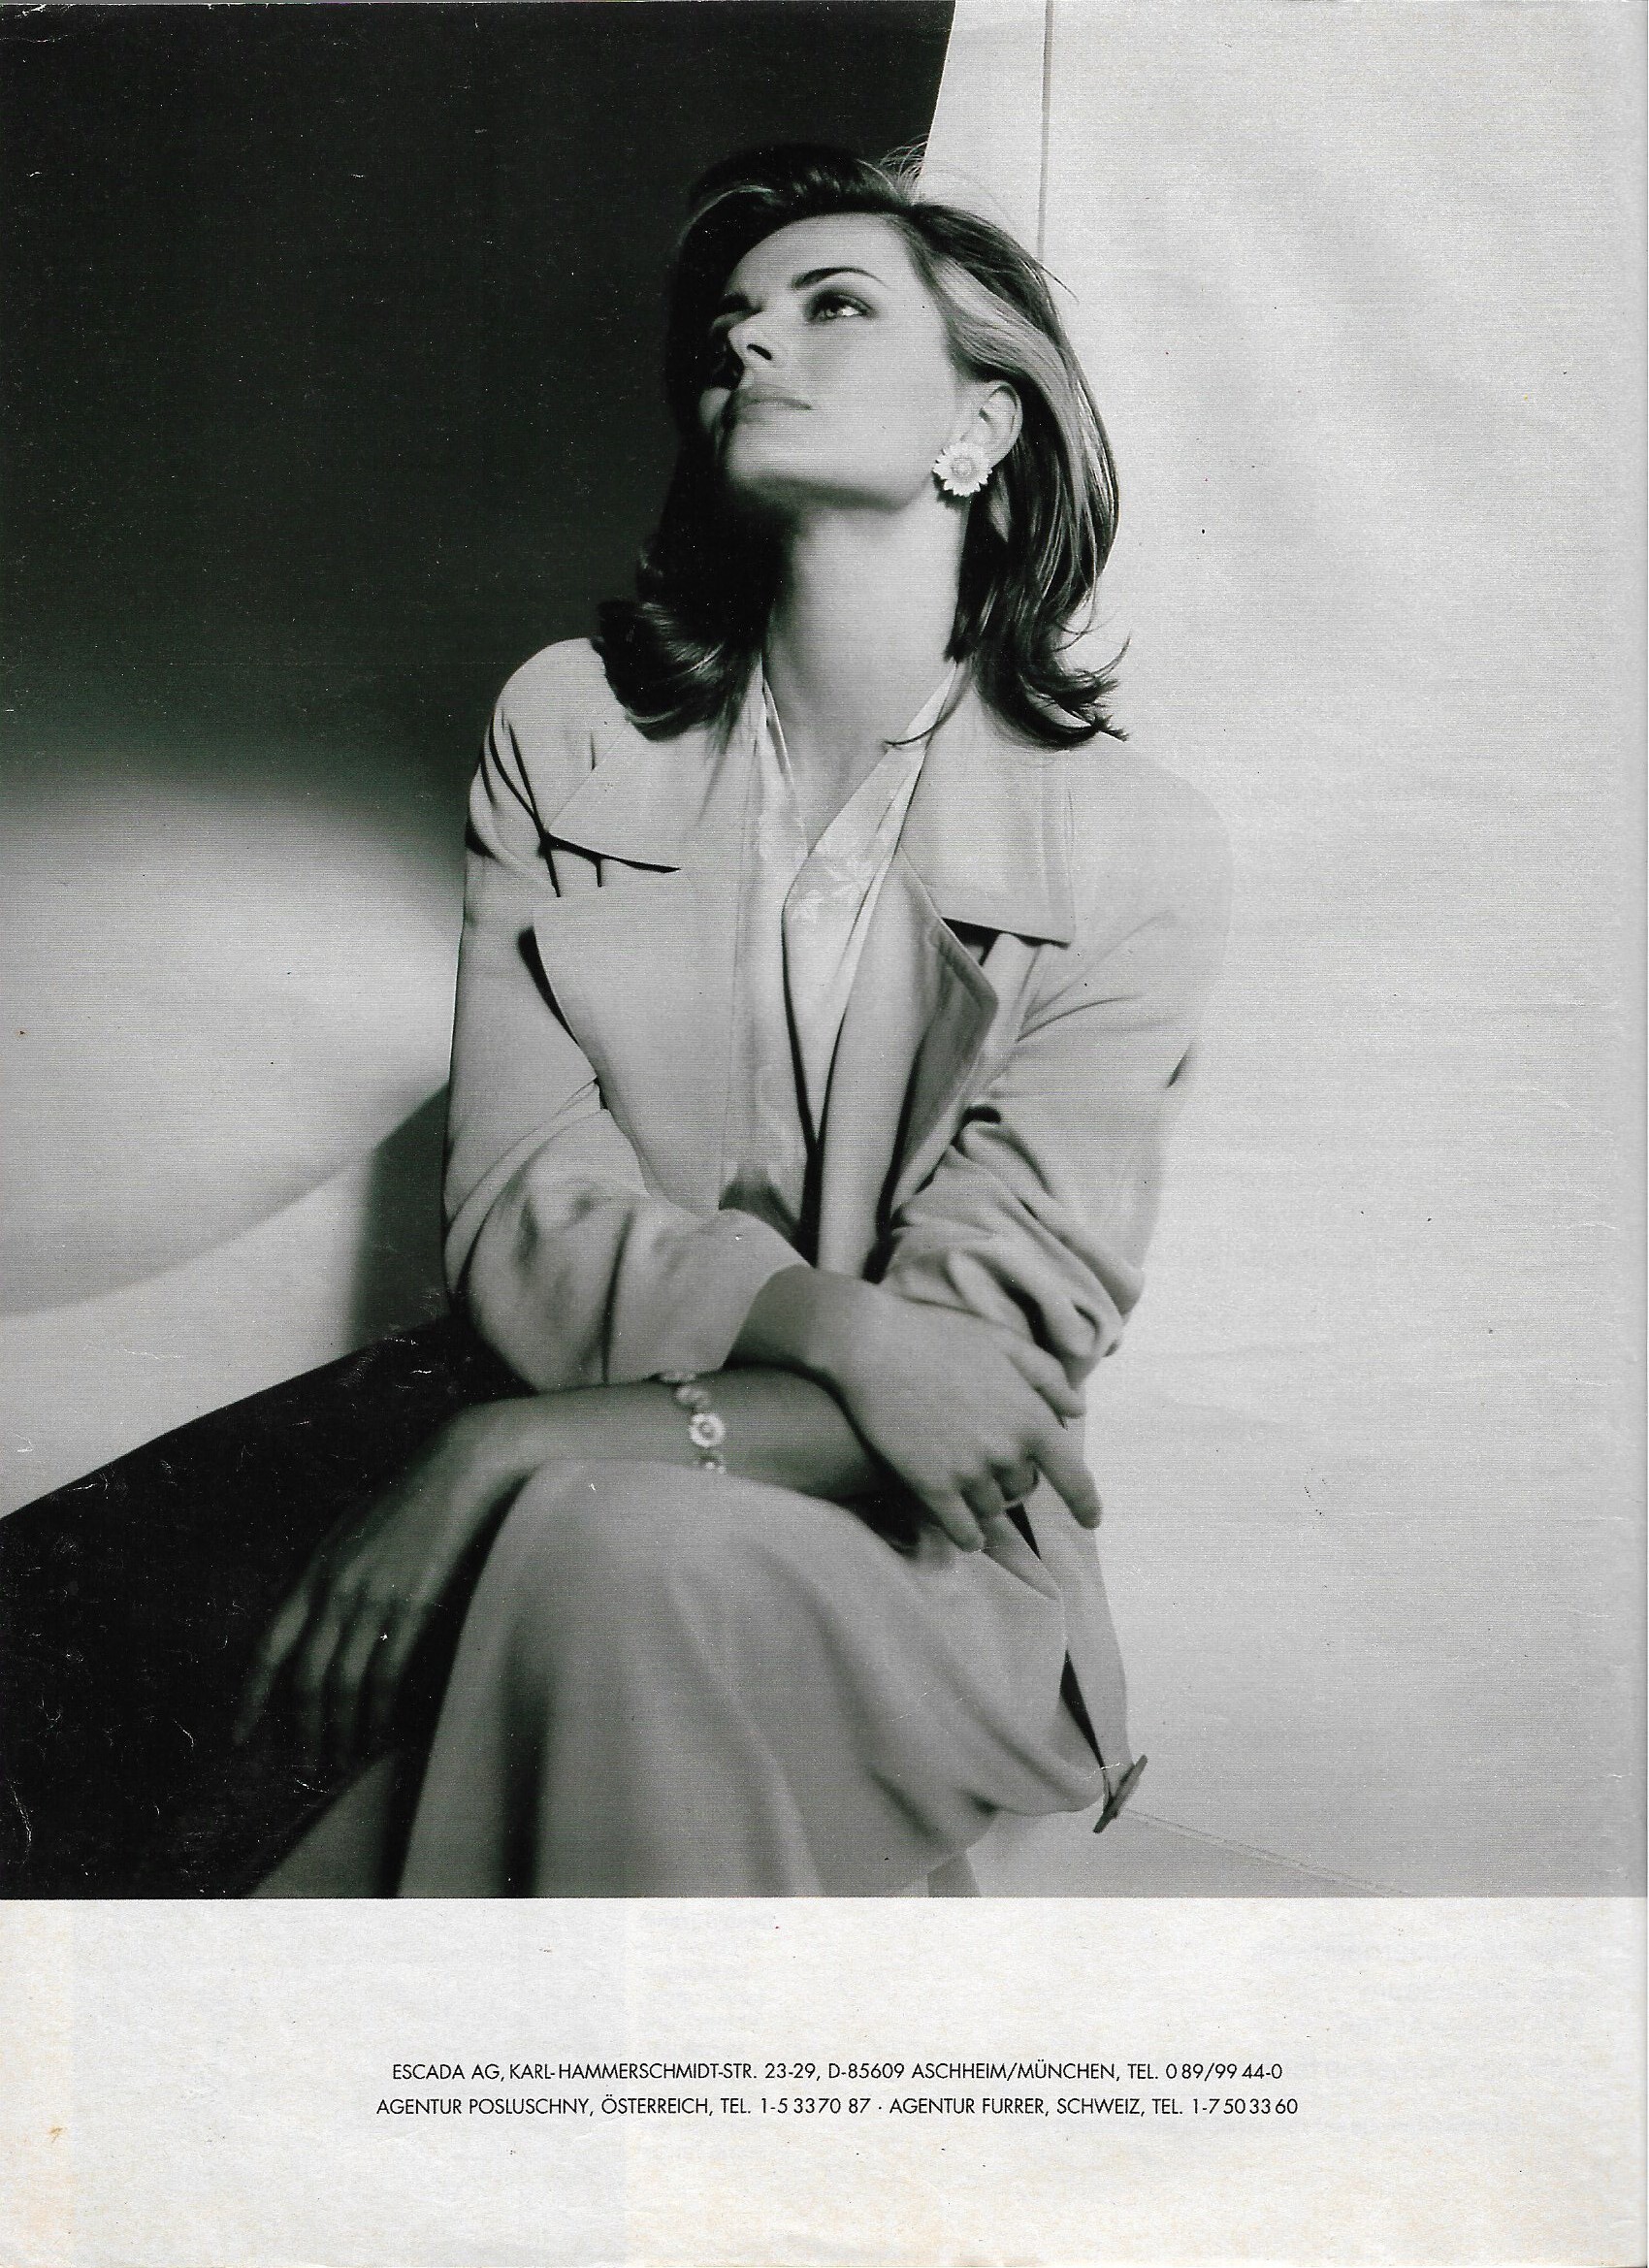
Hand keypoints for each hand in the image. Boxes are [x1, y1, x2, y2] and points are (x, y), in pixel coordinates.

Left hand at [232, 1403, 527, 1774]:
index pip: (270, 1646)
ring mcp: (375, 1598)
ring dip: (341, 1727)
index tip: (240, 1734)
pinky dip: (380, 1709)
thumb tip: (312, 1620)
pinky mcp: (416, 1605)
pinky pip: (388, 1671)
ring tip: (342, 1759)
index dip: (252, 1695)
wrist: (456, 1471)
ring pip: (345, 1681)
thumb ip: (327, 1575)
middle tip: (305, 1765)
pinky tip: (380, 1732)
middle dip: (302, 1727)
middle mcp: (336, 1590)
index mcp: (314, 1572)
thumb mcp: (348, 1532)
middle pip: (307, 1676)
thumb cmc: (405, 1499)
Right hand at [803, 1279, 1100, 1552]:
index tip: (1091, 1521)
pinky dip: (968, 1535)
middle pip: (1023, 1489)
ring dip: (987, 1501)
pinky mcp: (930, 1486)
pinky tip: (966, 1532)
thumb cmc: (940, 1336)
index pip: (1073, 1476)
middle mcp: (1006, 1451)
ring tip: (967, 1480)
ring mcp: (967, 1472)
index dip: (1086, 1503)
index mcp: (1030, 1417)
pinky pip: (961, 1529)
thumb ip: (1047, 1376)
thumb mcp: (1004, 1343)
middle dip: (1014, 1478)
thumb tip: (1076, 1410)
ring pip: (992, 1508)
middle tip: (989, 1458)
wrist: (874, 1345)